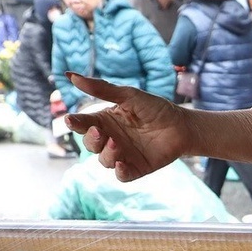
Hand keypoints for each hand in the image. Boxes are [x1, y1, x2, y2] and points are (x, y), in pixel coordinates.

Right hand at [65, 73, 192, 180]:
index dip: (75, 123)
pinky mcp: (136, 168)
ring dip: (106, 154)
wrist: (181, 125)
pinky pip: (122, 175)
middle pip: (90, 144)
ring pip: (104, 161)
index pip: (83, 123)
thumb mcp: (128, 96)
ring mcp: (122, 155)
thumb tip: (69, 75)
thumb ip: (101, 89)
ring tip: (115, 143)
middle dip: (91, 139)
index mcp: (105, 121)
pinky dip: (120, 171)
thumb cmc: (154, 108)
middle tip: (100, 132)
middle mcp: (110, 139)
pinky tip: (121, 164)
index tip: (71, 119)